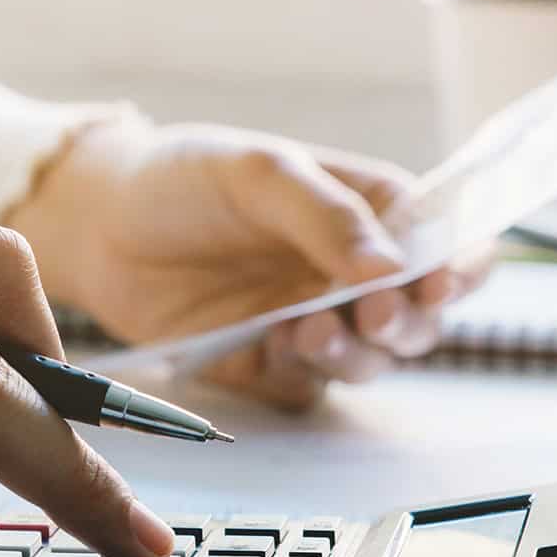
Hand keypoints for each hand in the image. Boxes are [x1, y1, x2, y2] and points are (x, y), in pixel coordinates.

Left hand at [9, 117, 496, 407]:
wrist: (98, 225)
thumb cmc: (183, 178)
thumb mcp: (260, 172)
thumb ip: (326, 216)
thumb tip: (392, 267)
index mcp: (370, 213)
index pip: (444, 244)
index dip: (458, 268)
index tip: (441, 283)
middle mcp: (350, 273)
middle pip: (418, 317)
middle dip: (407, 323)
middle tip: (374, 315)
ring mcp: (313, 320)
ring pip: (370, 360)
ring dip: (354, 353)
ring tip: (310, 328)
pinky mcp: (268, 362)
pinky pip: (306, 384)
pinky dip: (300, 373)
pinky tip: (271, 345)